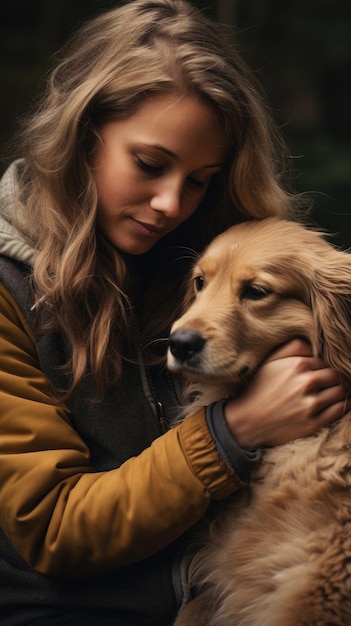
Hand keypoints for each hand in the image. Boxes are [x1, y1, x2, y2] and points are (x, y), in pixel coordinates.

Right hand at [224, 339, 348, 449]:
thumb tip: (315, 346)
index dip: (325, 366)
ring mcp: (311, 404)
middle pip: (337, 375)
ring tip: (334, 392)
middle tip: (330, 382)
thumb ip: (293, 347)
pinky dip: (343, 405)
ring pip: (341, 392)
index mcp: (297, 365)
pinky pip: (339, 410)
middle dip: (335, 378)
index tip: (322, 371)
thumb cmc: (257, 388)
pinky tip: (337, 403)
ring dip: (341, 391)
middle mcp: (306, 383)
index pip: (326, 361)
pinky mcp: (313, 423)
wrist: (245, 421)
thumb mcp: (269, 361)